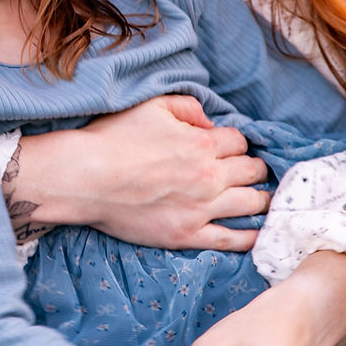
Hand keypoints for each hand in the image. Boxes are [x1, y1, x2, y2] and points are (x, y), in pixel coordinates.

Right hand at [14, 95, 269, 251]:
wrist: (85, 178)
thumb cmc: (112, 139)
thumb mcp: (152, 106)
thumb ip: (188, 107)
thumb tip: (210, 122)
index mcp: (202, 143)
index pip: (241, 142)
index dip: (236, 144)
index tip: (229, 150)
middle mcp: (208, 176)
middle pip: (252, 171)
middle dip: (254, 169)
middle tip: (250, 173)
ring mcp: (200, 209)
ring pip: (251, 203)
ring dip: (260, 199)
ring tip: (260, 199)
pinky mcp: (186, 235)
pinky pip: (230, 240)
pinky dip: (249, 237)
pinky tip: (258, 234)